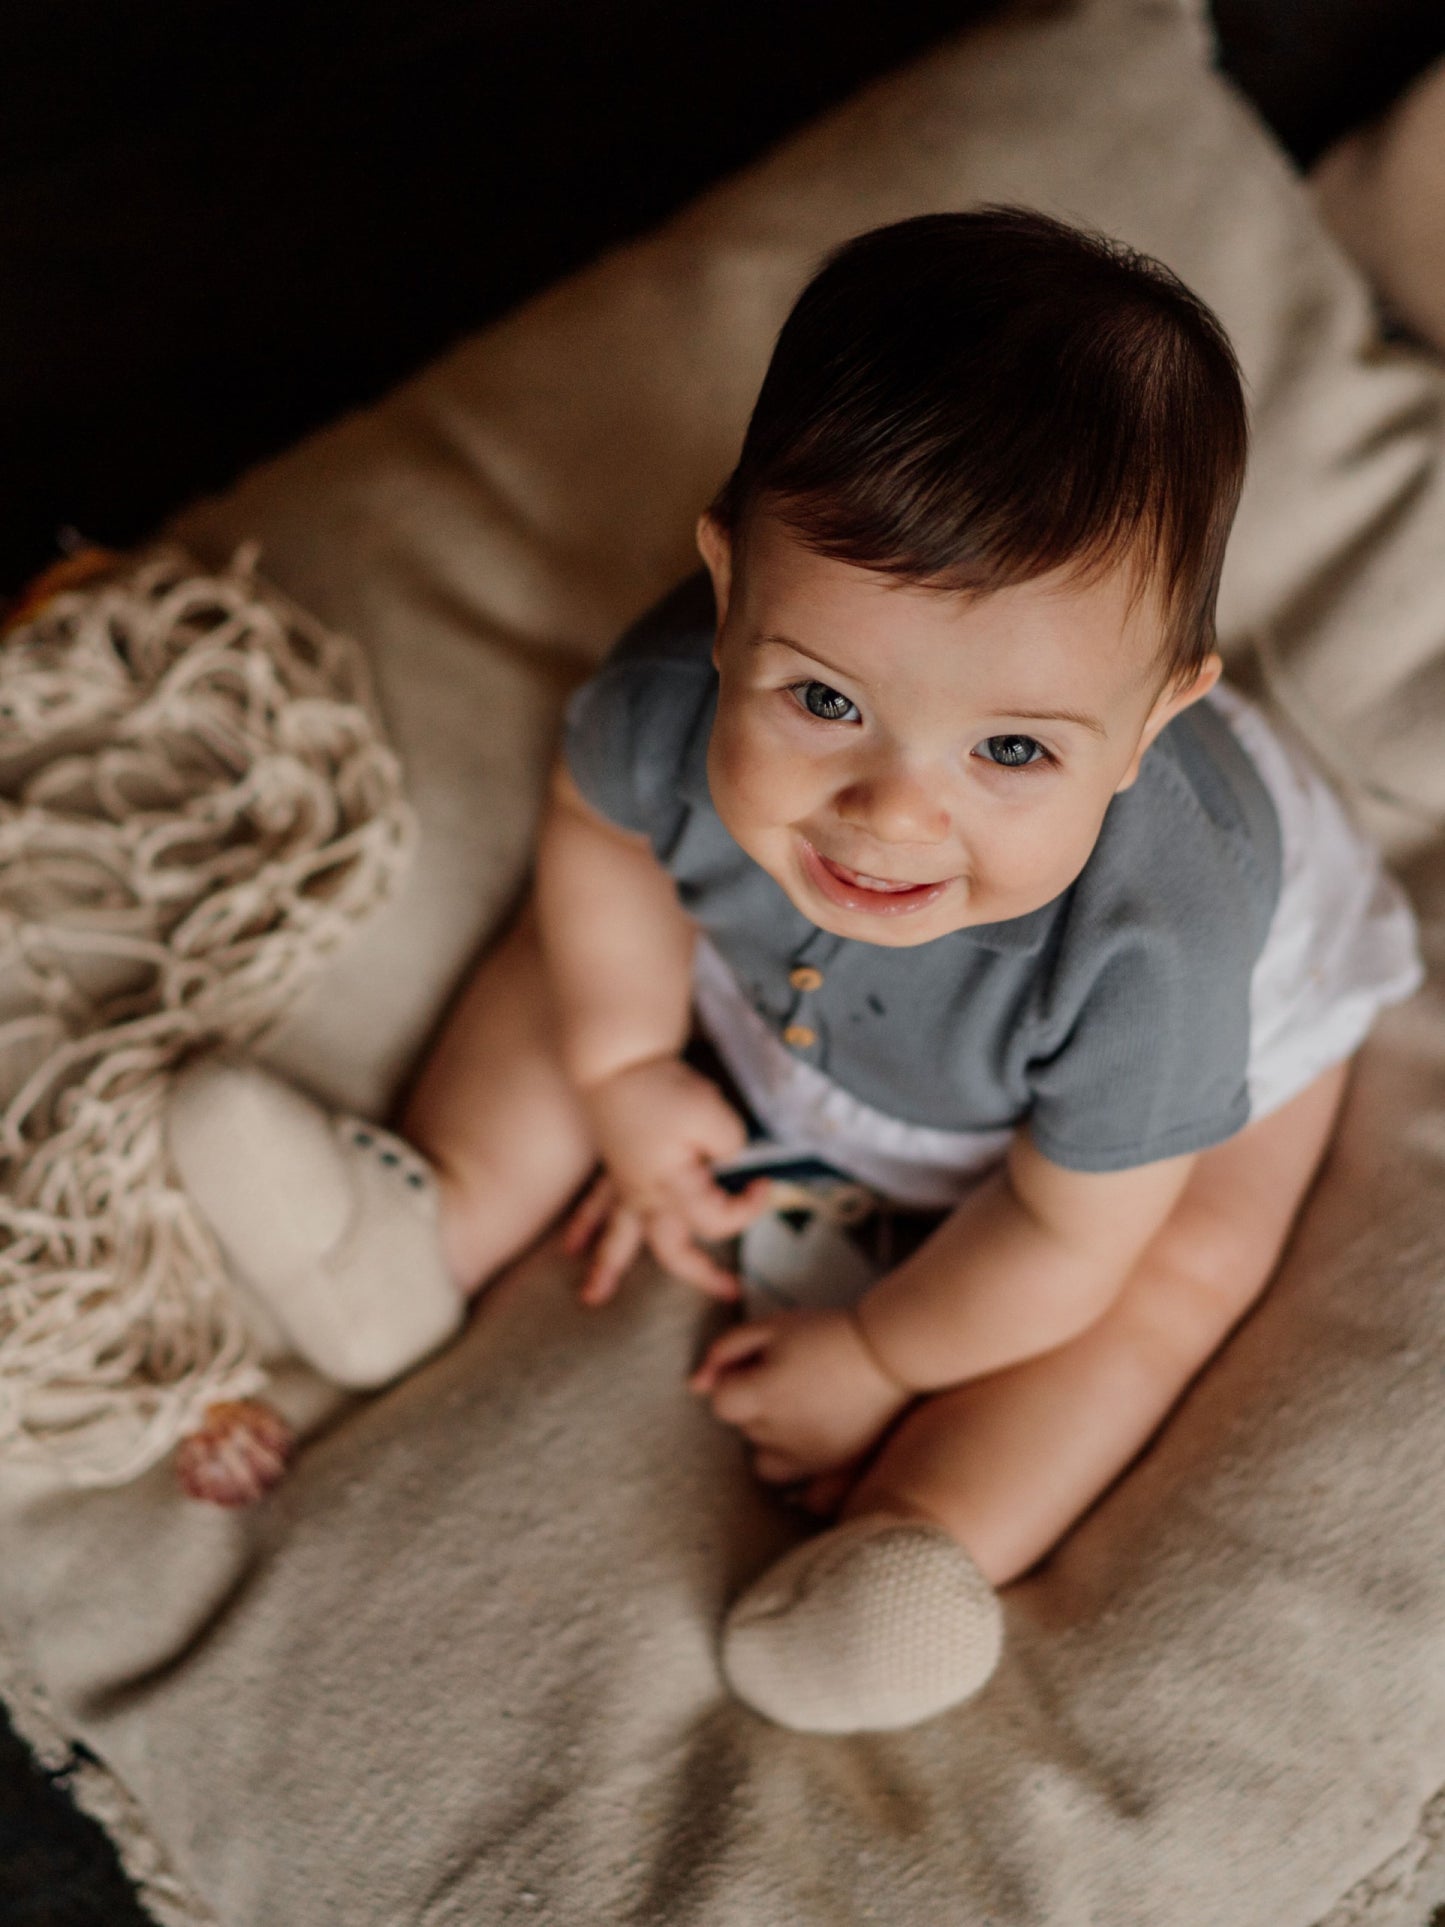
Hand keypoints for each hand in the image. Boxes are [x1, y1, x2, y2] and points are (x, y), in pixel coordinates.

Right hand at [562, 1055, 771, 1304]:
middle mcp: (646, 1195)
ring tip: (594, 1299)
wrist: (614, 1055)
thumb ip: (730, 1148)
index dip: (749, 1208)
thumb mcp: (714, 1117)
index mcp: (672, 1188)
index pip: (718, 1220)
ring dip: (606, 1267)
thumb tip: (728, 1160)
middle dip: (700, 1274)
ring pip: (617, 1235)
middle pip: (673, 1250)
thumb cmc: (660, 1085)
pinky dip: (583, 1225)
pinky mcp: (614, 1163)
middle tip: (727, 1293)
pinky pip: (595, 1202)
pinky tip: (570, 1247)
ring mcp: (625, 1181)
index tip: (766, 1184)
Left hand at [688, 1306, 911, 1485]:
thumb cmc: (826, 1333)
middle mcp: (783, 1433)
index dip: (735, 1382)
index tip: (761, 1367)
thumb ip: (725, 1351)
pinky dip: (794, 1461)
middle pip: (744, 1429)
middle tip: (791, 1378)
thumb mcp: (772, 1326)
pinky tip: (810, 1432)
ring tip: (800, 1408)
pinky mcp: (832, 1469)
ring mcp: (808, 1457)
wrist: (890, 1354)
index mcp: (765, 1394)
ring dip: (771, 1437)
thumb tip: (695, 1385)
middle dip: (756, 1405)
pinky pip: (794, 1480)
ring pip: (763, 1460)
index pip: (721, 1404)